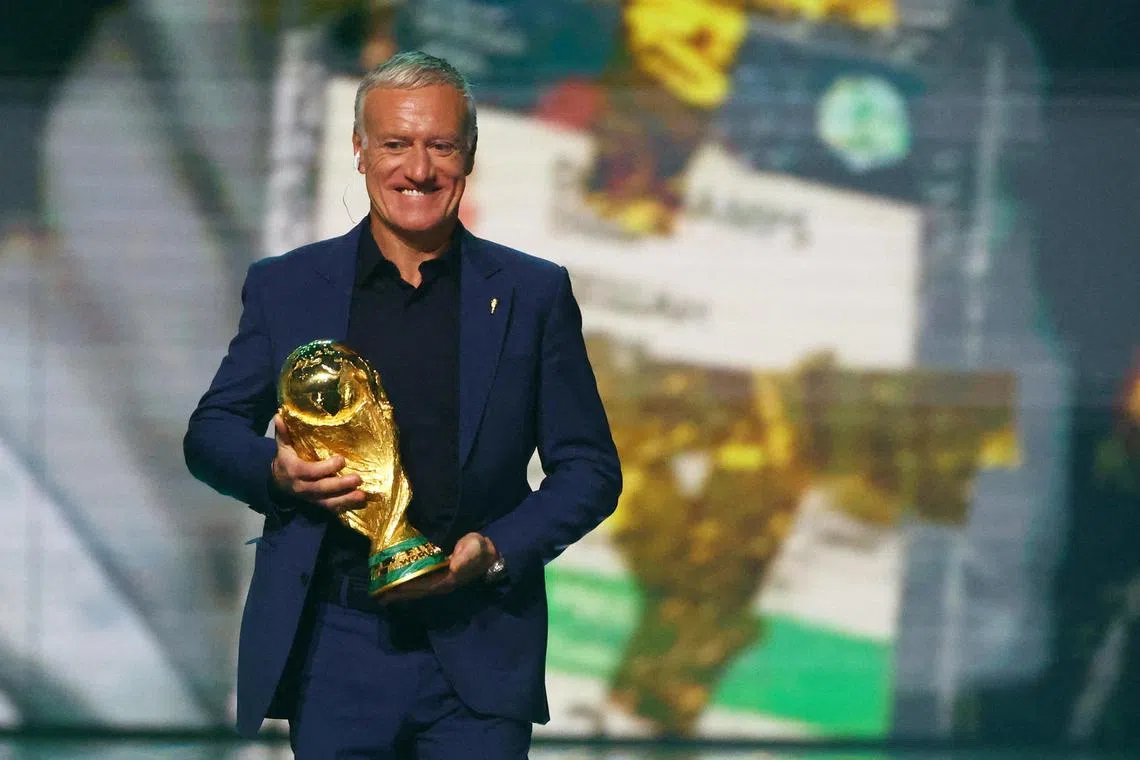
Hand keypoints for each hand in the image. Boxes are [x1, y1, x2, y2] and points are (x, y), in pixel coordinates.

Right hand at [270, 414, 366, 512]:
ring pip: (328, 502)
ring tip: (362, 496)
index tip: (342, 460)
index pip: (311, 471)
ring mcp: (310, 498)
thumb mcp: (282, 446)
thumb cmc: (285, 460)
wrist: (278, 483)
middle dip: (341, 485)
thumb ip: (283, 433)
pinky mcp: (316, 503)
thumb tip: (279, 415)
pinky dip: (345, 506)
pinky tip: (359, 503)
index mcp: (295, 471)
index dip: (327, 467)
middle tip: (358, 479)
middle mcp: (302, 487)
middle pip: (322, 488)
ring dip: (346, 499)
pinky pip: (330, 508)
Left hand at [381, 532, 499, 601]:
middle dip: (398, 593)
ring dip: (400, 592)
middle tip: (378, 594)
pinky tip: (397, 585)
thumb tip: (454, 567)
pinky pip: (419, 584)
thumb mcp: (475, 548)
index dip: (406, 588)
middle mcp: (441, 584)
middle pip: (415, 591)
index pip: (422, 586)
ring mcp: (439, 582)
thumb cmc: (480, 549)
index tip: (390, 589)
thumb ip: (466, 556)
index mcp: (447, 579)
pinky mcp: (438, 577)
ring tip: (382, 593)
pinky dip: (407, 586)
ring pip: (416, 590)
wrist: (488, 554)